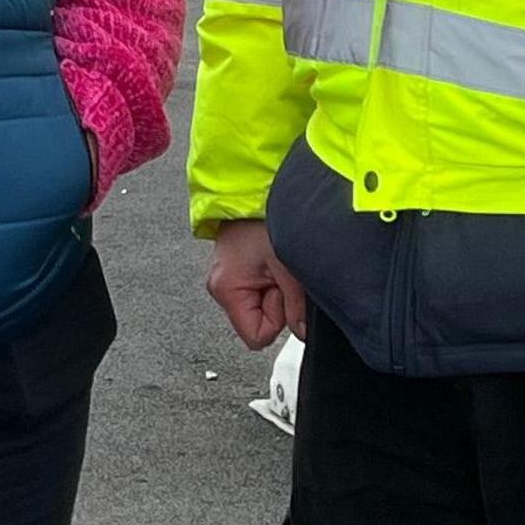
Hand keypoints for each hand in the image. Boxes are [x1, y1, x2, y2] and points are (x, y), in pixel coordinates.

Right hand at [206, 221, 310, 349]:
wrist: (254, 188)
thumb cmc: (265, 218)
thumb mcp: (288, 266)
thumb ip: (296, 306)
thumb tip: (302, 331)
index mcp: (227, 289)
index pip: (256, 336)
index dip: (277, 320)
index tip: (282, 293)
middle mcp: (222, 286)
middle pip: (258, 319)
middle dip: (278, 302)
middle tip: (281, 273)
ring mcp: (228, 277)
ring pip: (262, 304)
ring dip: (277, 288)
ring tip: (278, 262)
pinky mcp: (237, 268)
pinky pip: (260, 287)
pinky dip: (273, 278)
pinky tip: (274, 259)